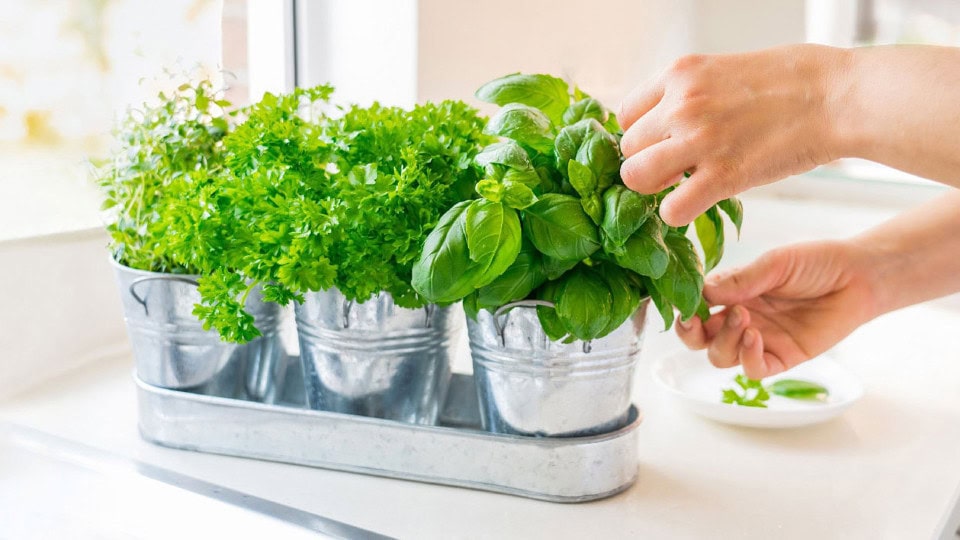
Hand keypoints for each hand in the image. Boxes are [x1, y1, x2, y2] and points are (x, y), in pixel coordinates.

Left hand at [618, 45, 846, 225]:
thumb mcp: (725, 68)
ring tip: (682, 185)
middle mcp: (681, 105)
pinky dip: (678, 214)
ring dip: (654, 188)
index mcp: (680, 74)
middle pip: (628, 149)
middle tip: (677, 168)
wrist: (838, 96)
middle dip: (648, 162)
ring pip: (635, 178)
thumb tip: (668, 119)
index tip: (662, 144)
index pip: (625, 115)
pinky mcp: (723, 176)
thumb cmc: (792, 80)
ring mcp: (699, 140)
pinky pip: (671, 209)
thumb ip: (690, 93)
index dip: (642, 135)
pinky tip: (698, 203)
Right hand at [675, 240, 879, 378]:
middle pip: (699, 339)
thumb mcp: (774, 263)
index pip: (695, 306)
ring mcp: (760, 340)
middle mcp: (740, 318)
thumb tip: (702, 291)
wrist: (859, 277)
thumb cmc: (816, 263)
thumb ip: (740, 279)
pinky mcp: (783, 358)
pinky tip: (755, 338)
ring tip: (743, 319)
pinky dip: (747, 358)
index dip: (684, 308)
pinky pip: (753, 370)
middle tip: (697, 320)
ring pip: (720, 356)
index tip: (683, 303)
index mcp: (732, 293)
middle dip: (690, 333)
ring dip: (723, 341)